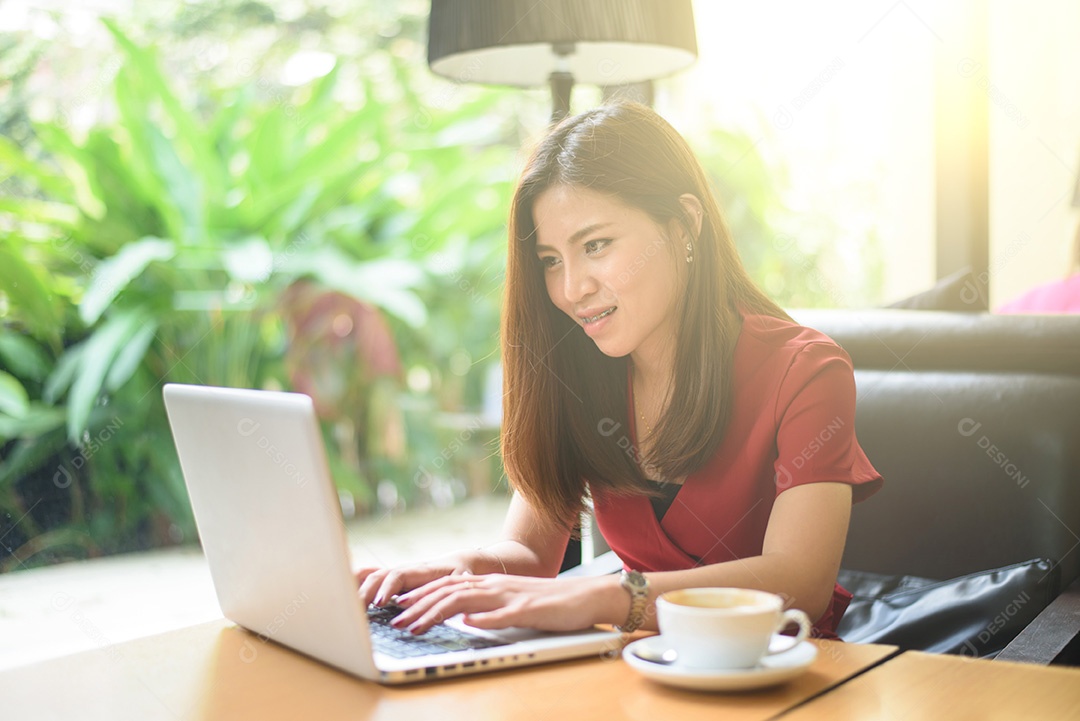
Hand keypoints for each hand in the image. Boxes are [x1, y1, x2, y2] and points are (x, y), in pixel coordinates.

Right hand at [356, 554, 473, 606]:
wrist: (461, 564)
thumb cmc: (463, 574)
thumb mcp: (463, 582)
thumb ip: (455, 591)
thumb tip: (448, 605)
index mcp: (421, 570)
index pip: (398, 574)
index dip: (387, 588)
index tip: (379, 602)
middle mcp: (406, 571)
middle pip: (380, 576)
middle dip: (366, 591)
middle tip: (357, 608)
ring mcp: (397, 576)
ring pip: (372, 576)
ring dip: (358, 587)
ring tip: (346, 603)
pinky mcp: (393, 584)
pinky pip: (372, 580)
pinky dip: (357, 584)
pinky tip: (344, 594)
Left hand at [387, 573, 620, 634]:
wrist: (587, 596)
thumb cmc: (550, 603)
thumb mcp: (511, 602)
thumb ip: (487, 606)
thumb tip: (462, 616)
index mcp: (491, 583)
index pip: (448, 586)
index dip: (421, 595)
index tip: (398, 606)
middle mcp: (497, 586)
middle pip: (449, 592)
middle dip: (419, 607)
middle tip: (396, 621)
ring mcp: (512, 596)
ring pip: (467, 601)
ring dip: (438, 614)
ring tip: (417, 626)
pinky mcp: (529, 610)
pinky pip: (503, 614)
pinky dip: (483, 619)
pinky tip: (467, 624)